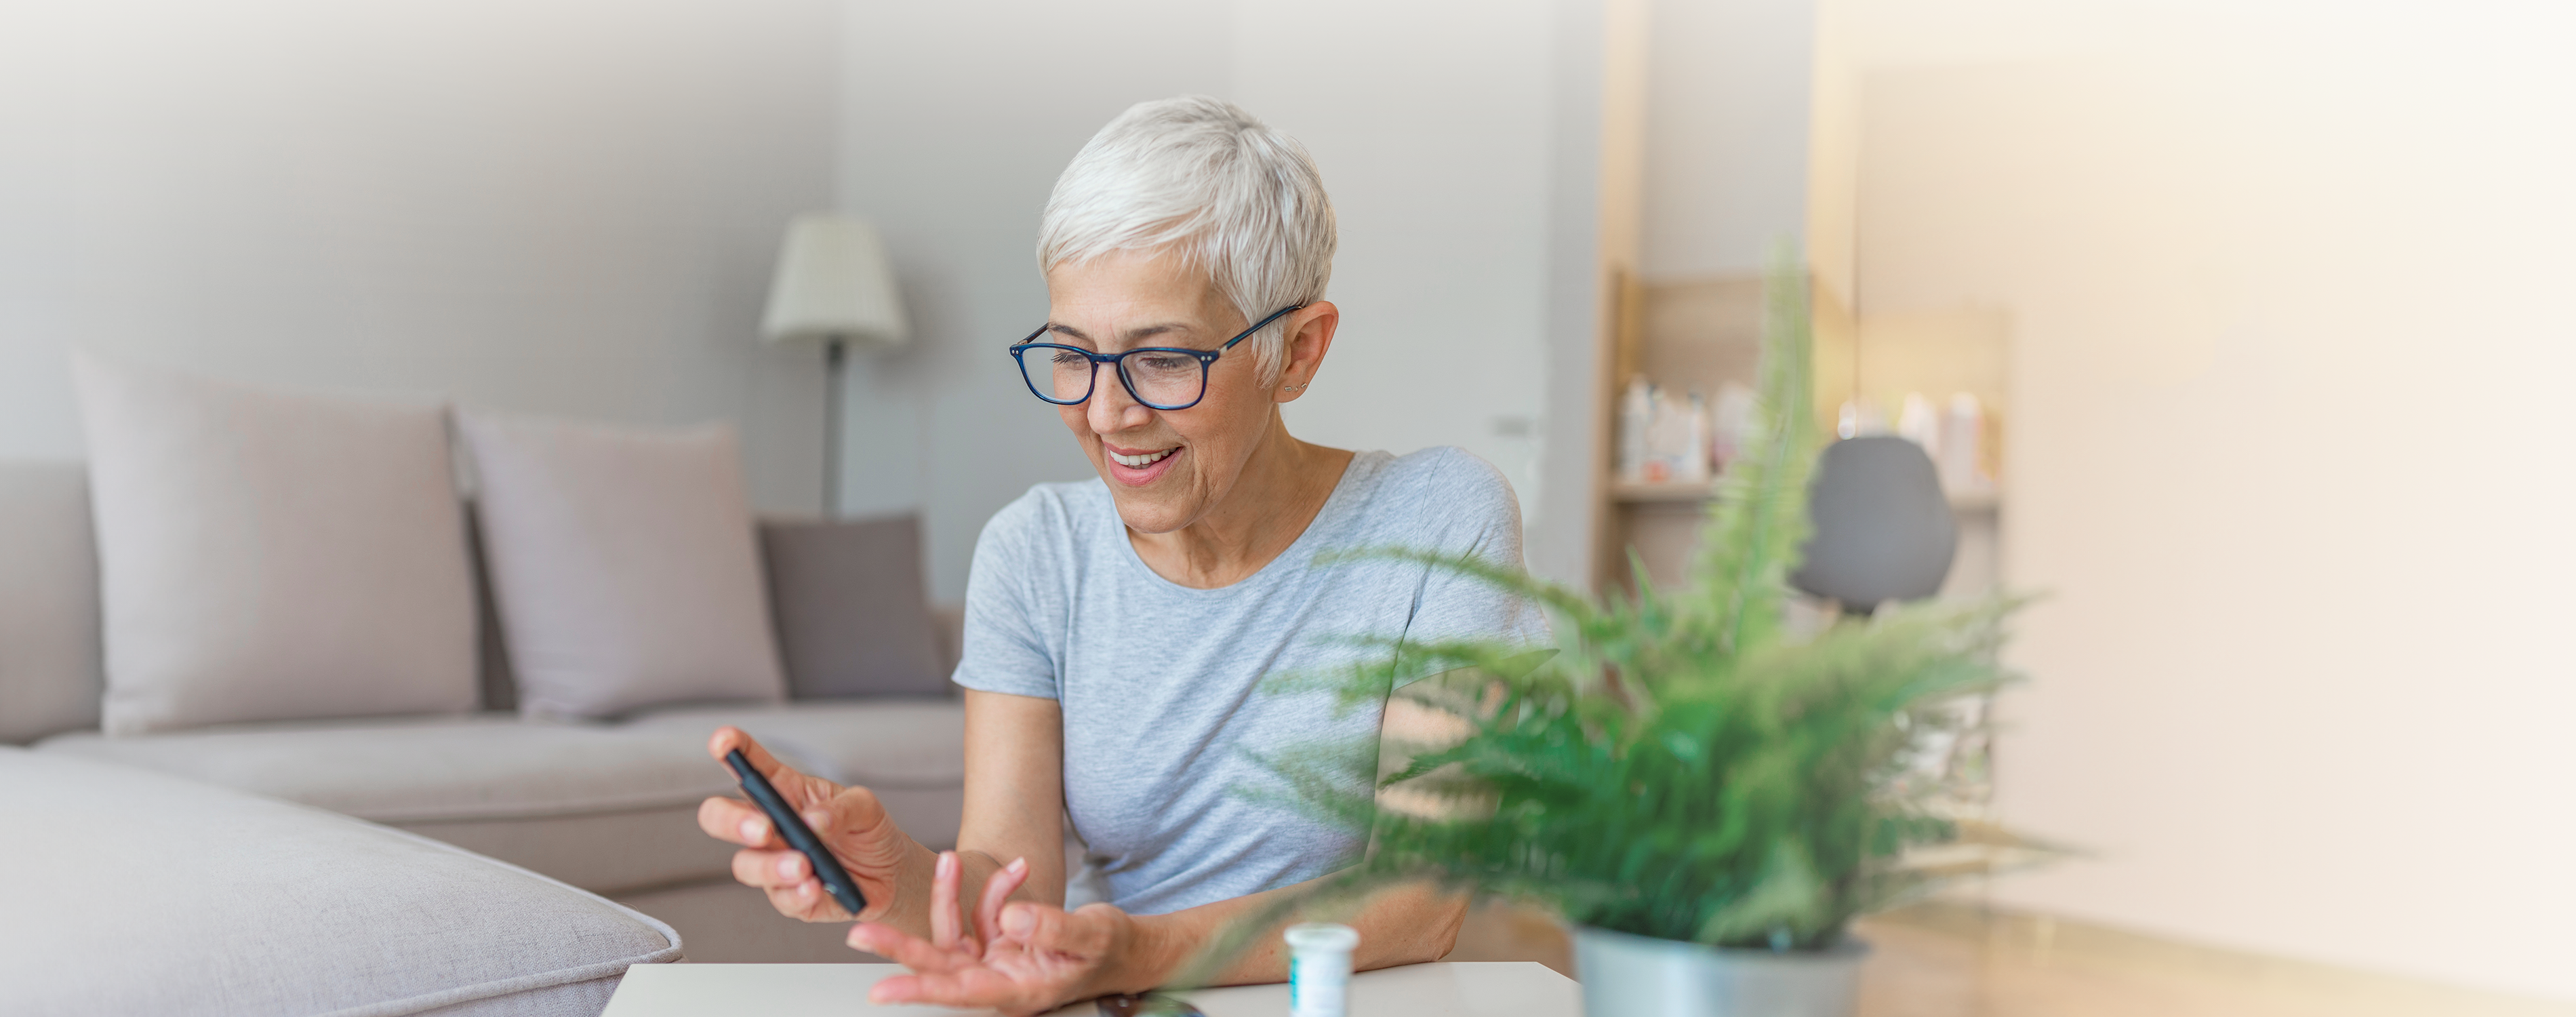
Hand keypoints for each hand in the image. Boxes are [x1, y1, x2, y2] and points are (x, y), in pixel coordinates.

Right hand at [695, 727, 908, 922]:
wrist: (891, 875)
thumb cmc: (869, 831)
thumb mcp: (865, 806)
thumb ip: (841, 809)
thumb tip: (813, 821)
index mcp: (784, 792)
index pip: (751, 766)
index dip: (731, 751)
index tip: (723, 741)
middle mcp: (771, 826)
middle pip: (721, 817)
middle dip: (732, 821)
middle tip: (763, 829)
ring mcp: (774, 862)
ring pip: (746, 864)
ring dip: (772, 866)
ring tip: (806, 866)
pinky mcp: (787, 896)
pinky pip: (780, 897)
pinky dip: (797, 893)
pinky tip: (816, 887)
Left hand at [852, 850, 1143, 1016]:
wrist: (1128, 949)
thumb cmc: (1113, 951)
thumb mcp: (1092, 936)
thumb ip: (1052, 929)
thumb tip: (1013, 917)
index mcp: (1018, 991)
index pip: (959, 991)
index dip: (918, 990)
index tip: (881, 990)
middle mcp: (999, 980)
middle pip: (938, 964)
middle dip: (900, 944)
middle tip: (861, 932)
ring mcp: (997, 961)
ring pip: (956, 930)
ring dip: (956, 894)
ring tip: (963, 860)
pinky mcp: (1000, 943)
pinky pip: (981, 913)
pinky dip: (994, 889)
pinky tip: (1015, 870)